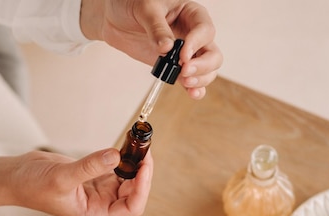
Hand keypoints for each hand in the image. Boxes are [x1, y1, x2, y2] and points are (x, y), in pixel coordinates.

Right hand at [0, 149, 152, 215]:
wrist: (14, 177)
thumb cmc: (31, 187)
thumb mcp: (62, 177)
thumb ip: (90, 167)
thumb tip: (116, 156)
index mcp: (96, 213)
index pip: (131, 207)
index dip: (142, 188)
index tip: (144, 167)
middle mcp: (100, 204)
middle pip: (133, 192)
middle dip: (142, 173)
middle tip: (144, 150)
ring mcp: (97, 190)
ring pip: (126, 179)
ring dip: (134, 163)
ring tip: (137, 145)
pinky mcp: (93, 176)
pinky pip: (115, 168)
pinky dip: (122, 157)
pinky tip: (124, 146)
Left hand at [80, 0, 221, 98]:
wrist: (116, 18)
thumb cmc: (133, 4)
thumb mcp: (145, 9)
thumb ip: (157, 28)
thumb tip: (167, 48)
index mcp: (192, 14)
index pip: (204, 30)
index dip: (196, 44)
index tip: (182, 55)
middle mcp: (194, 34)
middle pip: (212, 54)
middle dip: (203, 65)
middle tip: (185, 71)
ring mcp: (187, 53)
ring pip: (207, 70)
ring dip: (200, 79)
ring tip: (185, 82)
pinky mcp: (177, 67)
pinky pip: (193, 80)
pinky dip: (195, 89)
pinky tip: (192, 93)